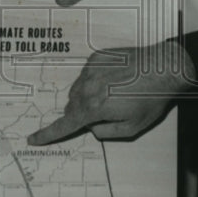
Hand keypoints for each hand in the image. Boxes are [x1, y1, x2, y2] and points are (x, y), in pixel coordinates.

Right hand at [28, 41, 191, 143]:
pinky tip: (115, 80)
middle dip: (81, 113)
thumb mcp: (132, 128)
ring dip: (87, 96)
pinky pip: (86, 74)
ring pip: (77, 89)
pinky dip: (94, 80)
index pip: (64, 125)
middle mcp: (87, 88)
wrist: (164, 68)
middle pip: (71, 106)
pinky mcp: (97, 57)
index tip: (33, 139)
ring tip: (115, 94)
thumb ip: (105, 132)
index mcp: (94, 108)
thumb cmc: (151, 99)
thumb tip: (92, 126)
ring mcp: (91, 70)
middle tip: (105, 113)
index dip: (47, 134)